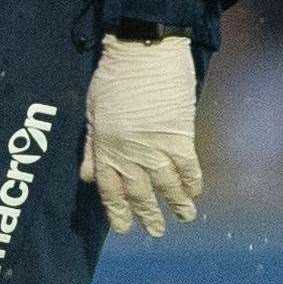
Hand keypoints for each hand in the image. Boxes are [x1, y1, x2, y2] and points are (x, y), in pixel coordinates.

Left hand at [79, 34, 201, 235]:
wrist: (142, 51)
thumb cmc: (112, 75)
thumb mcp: (92, 109)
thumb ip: (90, 145)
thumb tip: (87, 176)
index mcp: (104, 144)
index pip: (109, 187)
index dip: (117, 210)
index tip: (123, 227)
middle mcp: (129, 151)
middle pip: (138, 191)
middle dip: (146, 214)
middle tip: (155, 231)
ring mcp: (155, 145)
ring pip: (165, 186)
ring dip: (175, 205)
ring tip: (182, 217)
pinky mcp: (180, 136)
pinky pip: (189, 168)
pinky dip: (193, 183)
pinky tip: (194, 193)